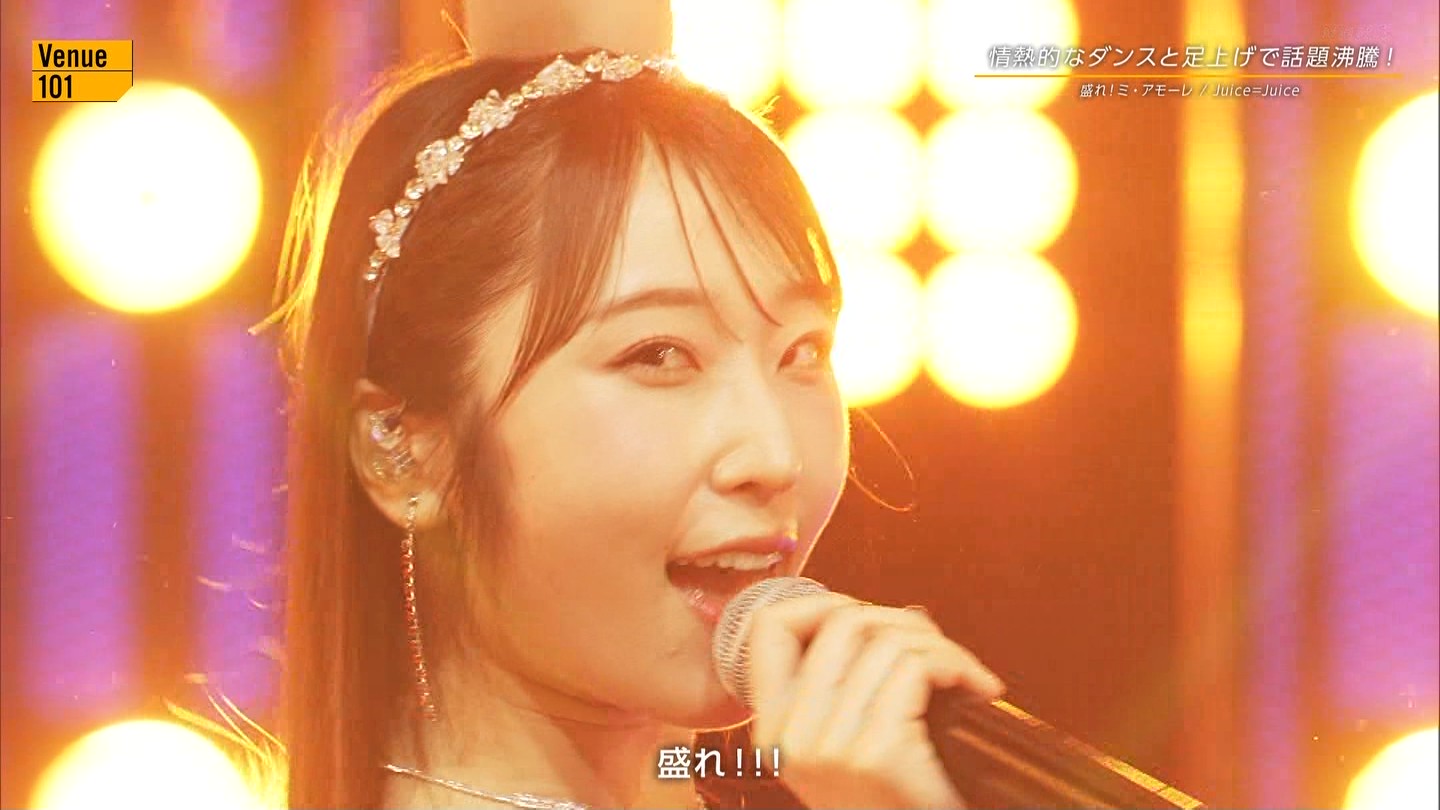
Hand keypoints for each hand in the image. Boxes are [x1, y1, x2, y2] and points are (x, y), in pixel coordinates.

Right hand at [745, 593, 1004, 808]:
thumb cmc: (895, 805)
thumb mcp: (847, 750)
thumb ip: (849, 686)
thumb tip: (900, 615)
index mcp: (775, 730)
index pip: (768, 628)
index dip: (820, 604)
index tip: (868, 620)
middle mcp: (792, 737)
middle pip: (840, 621)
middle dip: (899, 619)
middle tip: (935, 647)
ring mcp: (830, 746)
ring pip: (886, 640)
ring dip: (941, 645)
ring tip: (963, 672)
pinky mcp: (876, 754)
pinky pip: (916, 670)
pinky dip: (956, 665)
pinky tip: (974, 687)